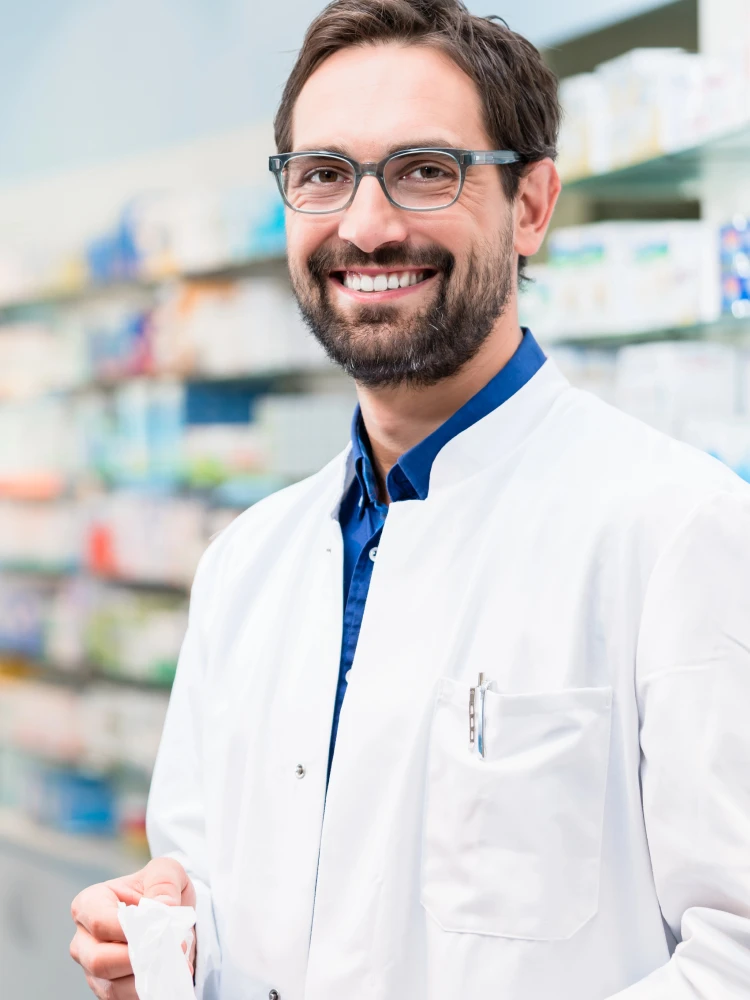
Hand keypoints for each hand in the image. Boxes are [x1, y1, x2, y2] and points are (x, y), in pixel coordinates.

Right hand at [70, 856, 196, 999]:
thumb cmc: (161, 889)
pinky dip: (149, 991)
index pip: (99, 922)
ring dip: (147, 977)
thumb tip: (162, 908)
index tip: (160, 929)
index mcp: (90, 904)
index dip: (129, 929)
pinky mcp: (109, 989)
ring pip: (112, 986)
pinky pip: (124, 999)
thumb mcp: (166, 871)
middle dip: (138, 958)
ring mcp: (93, 969)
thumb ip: (164, 882)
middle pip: (99, 960)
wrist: (170, 916)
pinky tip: (169, 976)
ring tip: (175, 962)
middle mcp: (84, 940)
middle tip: (171, 949)